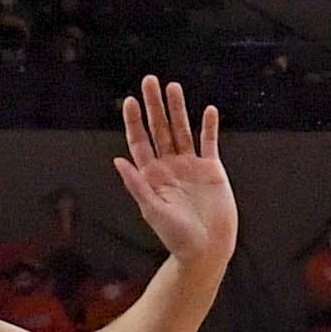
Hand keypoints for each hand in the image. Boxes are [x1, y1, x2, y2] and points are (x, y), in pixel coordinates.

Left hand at [114, 77, 233, 267]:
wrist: (207, 250)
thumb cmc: (178, 237)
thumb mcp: (154, 211)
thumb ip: (137, 185)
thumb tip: (118, 160)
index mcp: (152, 176)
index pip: (140, 142)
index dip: (134, 121)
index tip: (130, 101)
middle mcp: (170, 167)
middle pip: (160, 130)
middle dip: (155, 106)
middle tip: (150, 81)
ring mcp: (191, 166)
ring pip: (182, 131)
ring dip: (178, 109)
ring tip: (174, 87)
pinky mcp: (212, 170)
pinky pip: (209, 143)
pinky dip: (209, 127)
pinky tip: (208, 111)